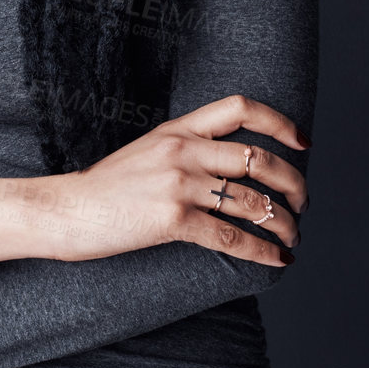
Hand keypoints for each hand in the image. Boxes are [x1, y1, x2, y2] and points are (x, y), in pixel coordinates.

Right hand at [17, 94, 309, 267]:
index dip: (279, 122)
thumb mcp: (146, 152)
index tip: (303, 142)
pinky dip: (263, 251)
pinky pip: (232, 236)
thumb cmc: (105, 188)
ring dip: (284, 223)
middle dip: (294, 183)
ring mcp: (176, 184)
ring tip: (292, 237)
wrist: (65, 209)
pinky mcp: (172, 219)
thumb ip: (185, 151)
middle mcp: (180, 150)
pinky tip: (276, 259)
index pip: (238, 108)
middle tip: (302, 202)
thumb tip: (230, 167)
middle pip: (258, 158)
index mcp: (176, 129)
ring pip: (252, 201)